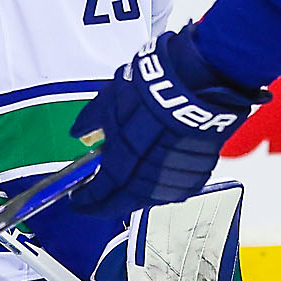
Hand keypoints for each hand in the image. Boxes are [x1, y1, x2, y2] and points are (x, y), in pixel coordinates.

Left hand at [69, 25, 267, 218]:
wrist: (200, 77)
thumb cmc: (156, 86)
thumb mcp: (110, 98)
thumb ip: (91, 121)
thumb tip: (79, 132)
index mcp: (123, 161)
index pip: (100, 193)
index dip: (87, 200)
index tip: (80, 202)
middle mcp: (149, 175)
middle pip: (126, 202)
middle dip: (109, 204)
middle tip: (99, 202)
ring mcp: (176, 174)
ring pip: (153, 197)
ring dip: (136, 196)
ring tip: (126, 188)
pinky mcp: (200, 169)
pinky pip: (178, 187)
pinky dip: (164, 185)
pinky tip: (157, 176)